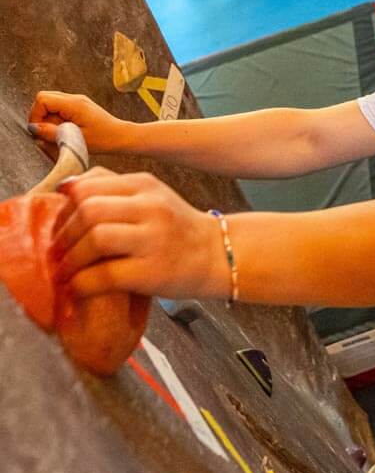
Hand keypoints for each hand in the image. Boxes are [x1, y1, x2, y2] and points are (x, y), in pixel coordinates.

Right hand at [29, 91, 129, 154]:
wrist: (122, 136)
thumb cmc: (103, 139)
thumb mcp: (75, 139)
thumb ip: (52, 133)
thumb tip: (33, 128)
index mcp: (74, 104)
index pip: (42, 99)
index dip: (36, 114)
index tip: (41, 130)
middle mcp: (75, 98)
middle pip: (44, 98)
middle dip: (41, 115)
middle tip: (50, 131)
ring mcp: (77, 100)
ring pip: (50, 102)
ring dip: (48, 117)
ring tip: (59, 131)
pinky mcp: (78, 106)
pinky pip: (59, 107)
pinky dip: (57, 118)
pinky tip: (66, 129)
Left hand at [51, 168, 227, 300]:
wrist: (218, 255)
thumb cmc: (178, 229)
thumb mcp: (152, 197)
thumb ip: (114, 189)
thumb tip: (66, 189)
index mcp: (145, 185)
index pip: (87, 186)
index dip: (63, 207)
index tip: (58, 225)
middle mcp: (151, 207)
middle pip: (88, 210)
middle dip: (64, 234)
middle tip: (57, 251)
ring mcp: (154, 239)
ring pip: (95, 239)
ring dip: (70, 259)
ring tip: (65, 271)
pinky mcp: (153, 271)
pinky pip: (105, 276)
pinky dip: (82, 284)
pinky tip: (79, 288)